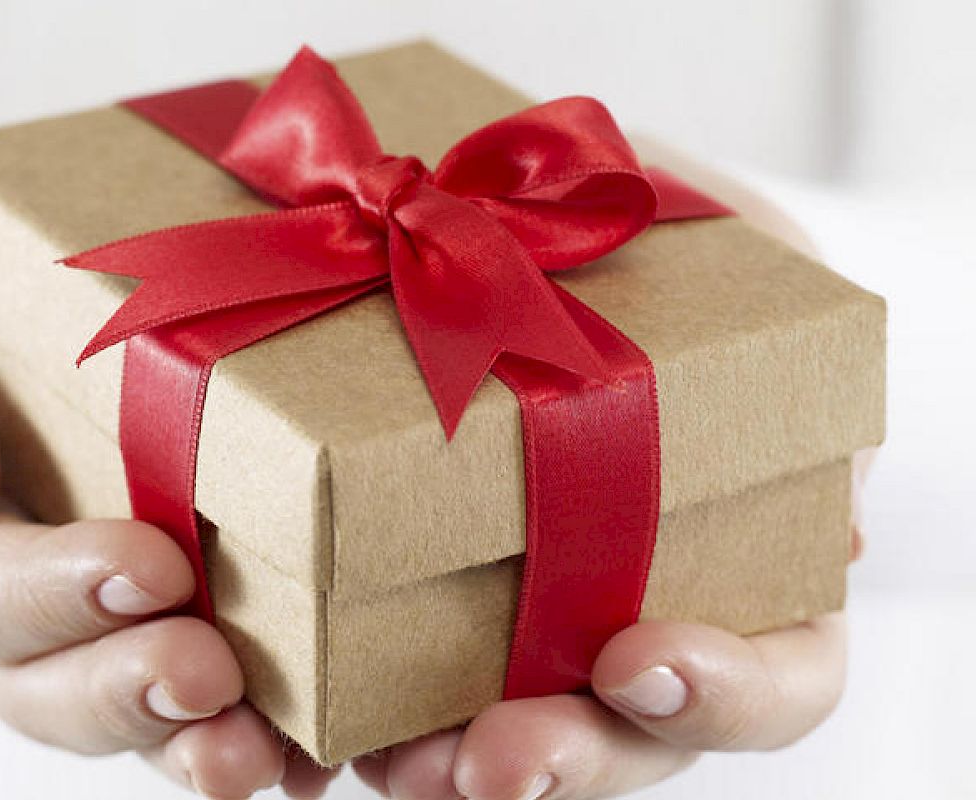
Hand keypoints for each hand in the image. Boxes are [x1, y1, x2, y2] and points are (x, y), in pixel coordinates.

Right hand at [0, 210, 339, 799]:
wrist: (100, 266)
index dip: (37, 595)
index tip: (142, 565)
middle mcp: (13, 605)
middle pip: (39, 688)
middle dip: (118, 692)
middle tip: (202, 671)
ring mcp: (104, 628)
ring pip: (130, 720)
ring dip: (187, 743)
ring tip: (251, 748)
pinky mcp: (192, 627)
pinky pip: (216, 709)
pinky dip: (267, 738)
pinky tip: (310, 747)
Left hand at [349, 146, 872, 799]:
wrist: (488, 191)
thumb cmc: (636, 231)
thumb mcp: (738, 255)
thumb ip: (778, 354)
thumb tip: (832, 518)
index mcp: (742, 551)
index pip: (780, 673)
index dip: (728, 695)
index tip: (643, 663)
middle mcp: (631, 603)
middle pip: (630, 737)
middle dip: (571, 761)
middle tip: (501, 763)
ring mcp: (518, 611)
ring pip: (503, 736)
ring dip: (449, 769)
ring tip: (397, 767)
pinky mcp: (399, 592)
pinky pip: (381, 685)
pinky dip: (349, 716)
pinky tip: (313, 725)